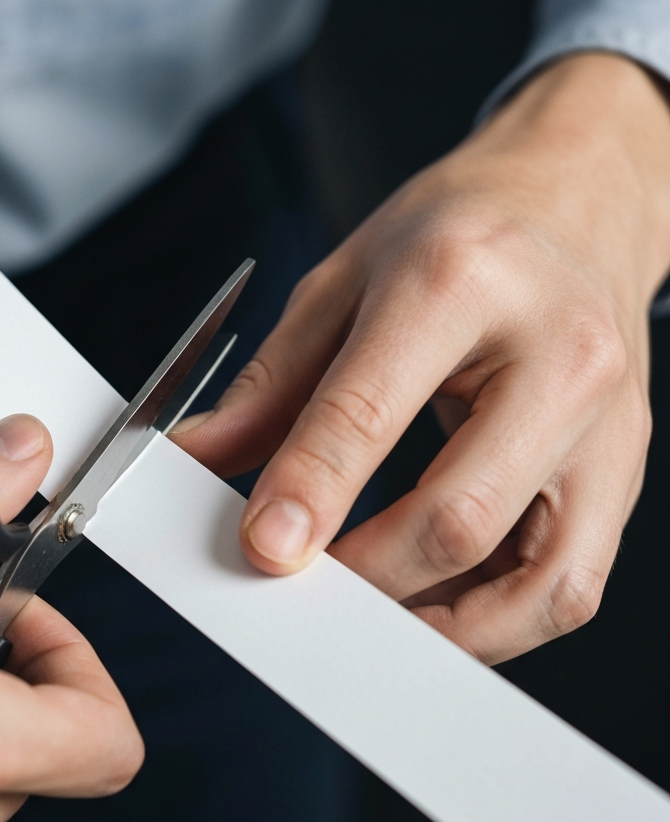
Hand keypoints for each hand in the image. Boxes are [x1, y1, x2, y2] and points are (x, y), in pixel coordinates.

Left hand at [175, 53, 669, 662]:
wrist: (578, 195)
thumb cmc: (457, 231)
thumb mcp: (341, 279)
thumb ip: (269, 384)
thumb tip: (197, 461)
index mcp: (459, 282)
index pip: (371, 412)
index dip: (309, 492)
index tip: (260, 549)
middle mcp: (555, 355)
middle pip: (459, 514)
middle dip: (367, 577)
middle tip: (301, 591)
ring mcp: (607, 422)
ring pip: (537, 580)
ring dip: (439, 626)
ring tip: (366, 621)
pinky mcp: (624, 468)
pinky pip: (570, 585)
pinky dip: (495, 623)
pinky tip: (432, 612)